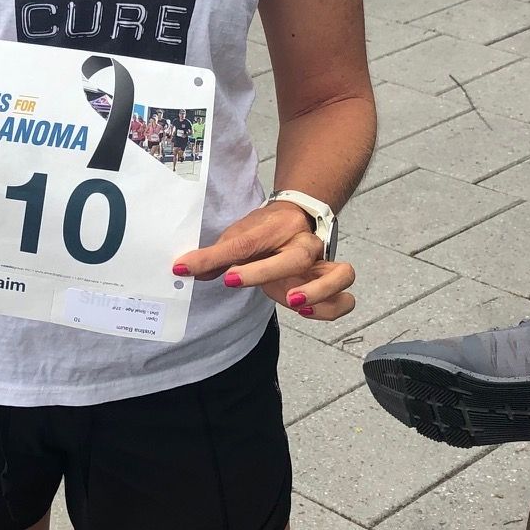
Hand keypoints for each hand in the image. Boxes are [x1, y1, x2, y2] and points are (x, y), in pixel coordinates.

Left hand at [173, 199, 355, 323]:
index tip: (191, 268)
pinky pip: (344, 299)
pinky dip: (330, 308)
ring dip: (319, 293)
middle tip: (233, 279)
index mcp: (277, 227)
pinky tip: (306, 312)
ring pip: (341, 275)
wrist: (299, 217)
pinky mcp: (330, 284)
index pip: (245, 242)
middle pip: (296, 257)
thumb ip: (215, 256)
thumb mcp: (237, 236)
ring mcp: (322, 265)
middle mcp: (305, 244)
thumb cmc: (266, 230)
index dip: (218, 257)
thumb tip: (185, 270)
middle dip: (264, 272)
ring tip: (294, 303)